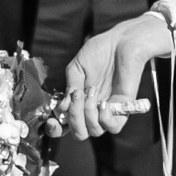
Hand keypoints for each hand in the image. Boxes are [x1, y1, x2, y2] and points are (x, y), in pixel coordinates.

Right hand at [61, 12, 169, 138]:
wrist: (122, 42)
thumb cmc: (100, 51)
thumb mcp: (77, 68)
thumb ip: (70, 87)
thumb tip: (62, 108)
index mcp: (78, 102)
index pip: (64, 126)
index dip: (55, 129)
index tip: (52, 120)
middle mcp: (91, 110)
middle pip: (79, 133)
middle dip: (74, 120)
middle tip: (76, 97)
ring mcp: (107, 110)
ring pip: (94, 131)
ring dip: (88, 113)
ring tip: (92, 91)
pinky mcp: (123, 108)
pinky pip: (113, 127)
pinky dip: (105, 119)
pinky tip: (103, 103)